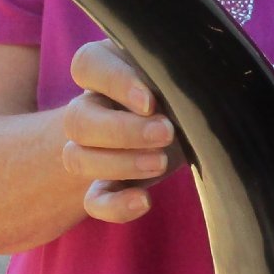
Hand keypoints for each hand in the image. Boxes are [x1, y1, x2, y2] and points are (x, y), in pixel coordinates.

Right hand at [62, 39, 181, 222]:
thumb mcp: (183, 71)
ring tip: (161, 162)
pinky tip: (144, 201)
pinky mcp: (107, 184)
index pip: (87, 66)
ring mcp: (93, 148)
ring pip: (78, 159)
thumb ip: (175, 72)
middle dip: (123, 131)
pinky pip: (95, 201)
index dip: (115, 83)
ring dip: (121, 164)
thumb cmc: (187, 85)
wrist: (197, 121)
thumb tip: (173, 93)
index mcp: (106, 68)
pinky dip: (115, 207)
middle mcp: (91, 106)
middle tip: (166, 133)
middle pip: (77, 120)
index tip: (150, 101)